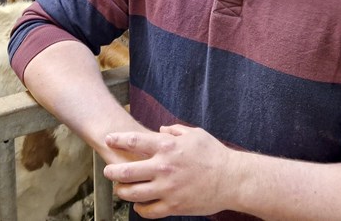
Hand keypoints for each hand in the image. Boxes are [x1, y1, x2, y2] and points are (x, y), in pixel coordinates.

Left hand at [102, 124, 236, 217]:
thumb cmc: (214, 154)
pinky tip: (139, 204)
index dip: (118, 140)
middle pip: (126, 171)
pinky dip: (140, 209)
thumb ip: (175, 130)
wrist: (232, 180)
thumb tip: (161, 129)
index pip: (134, 141)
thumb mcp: (195, 134)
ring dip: (122, 192)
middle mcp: (163, 168)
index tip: (109, 139)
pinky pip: (148, 211)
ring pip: (133, 194)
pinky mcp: (173, 206)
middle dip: (112, 172)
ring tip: (120, 189)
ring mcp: (167, 189)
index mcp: (167, 146)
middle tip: (108, 171)